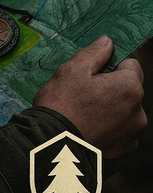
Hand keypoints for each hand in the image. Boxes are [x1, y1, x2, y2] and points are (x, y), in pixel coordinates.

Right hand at [33, 36, 146, 157]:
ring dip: (112, 108)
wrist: (53, 146)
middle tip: (84, 94)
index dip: (111, 66)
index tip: (93, 74)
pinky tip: (90, 127)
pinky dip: (110, 128)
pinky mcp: (123, 149)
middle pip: (129, 89)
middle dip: (112, 88)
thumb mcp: (73, 69)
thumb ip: (95, 53)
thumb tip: (108, 42)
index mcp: (129, 87)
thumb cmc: (62, 105)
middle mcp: (138, 111)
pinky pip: (121, 131)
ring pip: (125, 110)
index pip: (131, 65)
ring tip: (84, 113)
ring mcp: (132, 133)